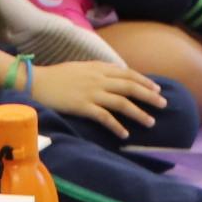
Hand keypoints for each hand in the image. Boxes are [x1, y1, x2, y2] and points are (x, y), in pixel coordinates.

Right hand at [29, 59, 163, 137]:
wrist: (37, 82)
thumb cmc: (58, 75)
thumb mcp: (82, 67)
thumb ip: (100, 70)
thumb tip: (117, 74)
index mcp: (99, 67)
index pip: (128, 73)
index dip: (144, 81)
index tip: (157, 88)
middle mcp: (99, 79)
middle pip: (130, 87)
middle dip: (149, 96)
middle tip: (163, 104)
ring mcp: (92, 93)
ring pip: (122, 103)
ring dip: (139, 113)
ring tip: (151, 122)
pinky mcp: (83, 107)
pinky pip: (104, 117)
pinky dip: (117, 126)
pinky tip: (125, 134)